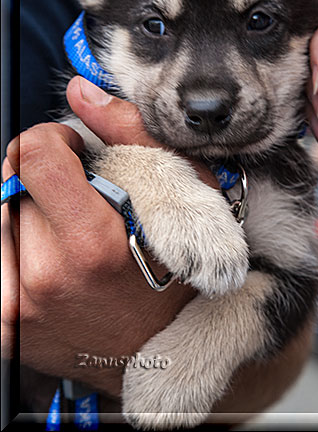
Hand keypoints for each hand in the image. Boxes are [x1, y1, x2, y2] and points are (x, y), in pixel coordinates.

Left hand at [2, 75, 221, 397]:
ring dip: (25, 212)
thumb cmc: (178, 269)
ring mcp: (17, 307)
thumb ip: (128, 132)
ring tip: (63, 232)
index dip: (53, 140)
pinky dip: (14, 244)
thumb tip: (79, 89)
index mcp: (93, 242)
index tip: (73, 152)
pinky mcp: (2, 325)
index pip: (34, 155)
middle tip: (75, 200)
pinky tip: (45, 256)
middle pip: (10, 185)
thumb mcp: (179, 193)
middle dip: (40, 181)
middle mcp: (46, 277)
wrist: (159, 349)